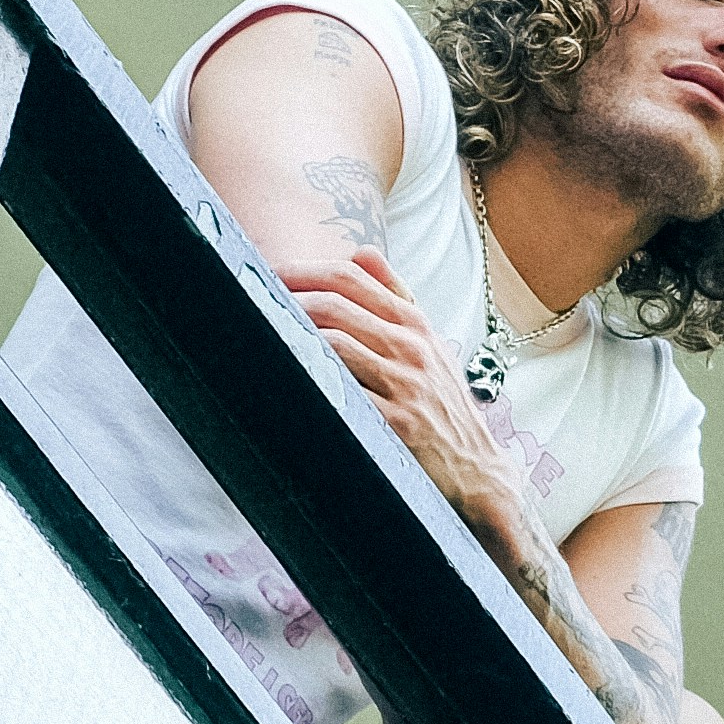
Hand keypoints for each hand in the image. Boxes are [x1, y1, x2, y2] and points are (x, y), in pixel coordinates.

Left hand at [276, 235, 526, 548]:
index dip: (302, 270)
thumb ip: (397, 297)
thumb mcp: (430, 344)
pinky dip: (308, 383)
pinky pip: (341, 394)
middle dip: (284, 299)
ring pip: (332, 344)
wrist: (477, 470)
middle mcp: (411, 348)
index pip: (351, 277)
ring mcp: (404, 386)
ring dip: (289, 336)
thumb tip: (361, 252)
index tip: (267, 272)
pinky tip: (281, 382)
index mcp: (415, 323)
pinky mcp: (396, 425)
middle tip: (246, 301)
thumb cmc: (443, 404)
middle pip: (334, 305)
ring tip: (256, 336)